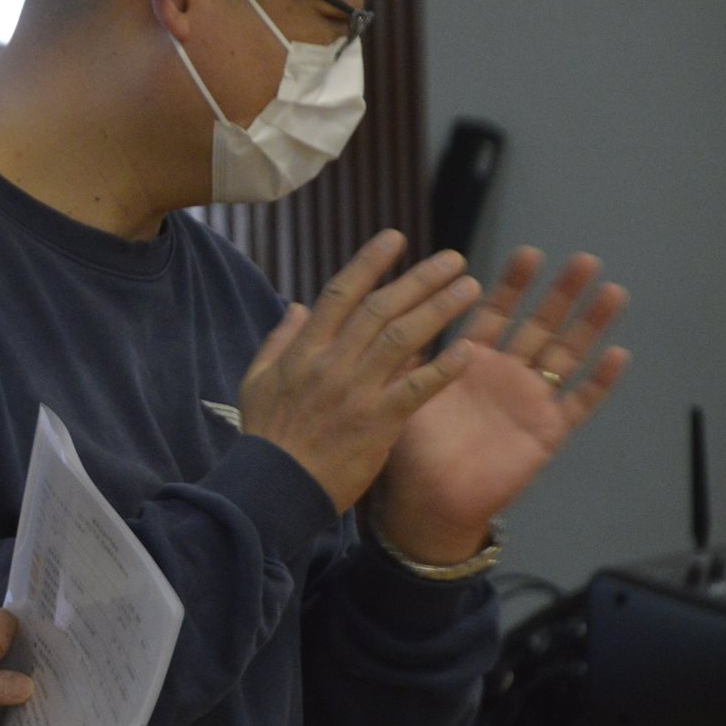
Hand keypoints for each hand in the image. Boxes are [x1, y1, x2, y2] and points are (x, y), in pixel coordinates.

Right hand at [238, 230, 480, 513]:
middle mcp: (332, 363)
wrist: (275, 487)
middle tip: (453, 258)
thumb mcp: (256, 380)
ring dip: (439, 309)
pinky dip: (443, 368)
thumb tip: (300, 306)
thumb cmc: (266, 435)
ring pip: (403, 338)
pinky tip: (467, 350)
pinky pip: (416, 389)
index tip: (396, 238)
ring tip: (469, 287)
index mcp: (303, 350)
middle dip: (419, 278)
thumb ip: (279, 340)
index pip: (340, 293)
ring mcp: (356, 391)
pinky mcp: (378, 423)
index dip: (370, 262)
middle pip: (381, 308)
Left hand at [378, 249, 629, 562]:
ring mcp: (530, 400)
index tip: (526, 253)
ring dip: (589, 324)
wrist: (427, 500)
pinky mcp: (547, 431)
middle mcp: (505, 374)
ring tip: (610, 289)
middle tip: (582, 259)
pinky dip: (600, 380)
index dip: (511, 285)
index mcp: (470, 360)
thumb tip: (380, 306)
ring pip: (567, 354)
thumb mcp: (403, 389)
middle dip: (559, 292)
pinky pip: (579, 402)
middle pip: (538, 324)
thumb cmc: (411, 446)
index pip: (494, 312)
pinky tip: (618, 354)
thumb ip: (404, 351)